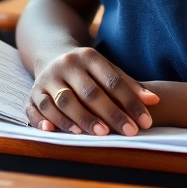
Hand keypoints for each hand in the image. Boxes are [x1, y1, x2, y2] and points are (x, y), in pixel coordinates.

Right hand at [26, 46, 158, 135]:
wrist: (51, 53)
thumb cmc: (87, 69)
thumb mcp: (107, 69)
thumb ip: (129, 85)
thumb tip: (154, 101)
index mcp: (88, 57)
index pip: (112, 81)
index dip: (129, 101)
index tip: (144, 121)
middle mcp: (67, 65)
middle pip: (90, 92)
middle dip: (110, 113)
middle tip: (127, 131)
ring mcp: (48, 78)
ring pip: (63, 101)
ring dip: (81, 119)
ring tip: (98, 135)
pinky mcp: (32, 93)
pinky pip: (37, 108)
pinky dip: (44, 121)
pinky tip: (53, 132)